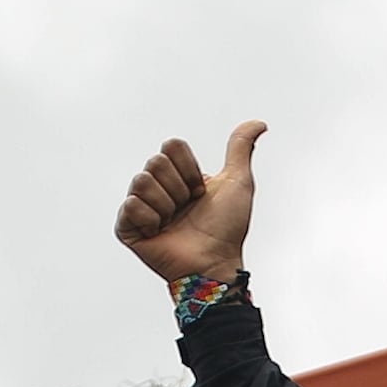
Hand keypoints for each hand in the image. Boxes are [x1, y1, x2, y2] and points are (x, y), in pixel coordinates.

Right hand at [119, 123, 264, 287]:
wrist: (215, 263)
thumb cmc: (228, 229)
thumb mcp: (238, 181)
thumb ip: (240, 147)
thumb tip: (259, 123)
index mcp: (177, 174)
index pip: (171, 146)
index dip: (189, 169)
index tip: (200, 192)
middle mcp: (157, 187)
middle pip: (155, 162)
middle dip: (178, 188)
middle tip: (187, 210)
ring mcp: (140, 207)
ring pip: (141, 181)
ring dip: (166, 205)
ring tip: (174, 223)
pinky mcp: (127, 228)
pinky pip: (130, 206)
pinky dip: (150, 219)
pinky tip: (160, 233)